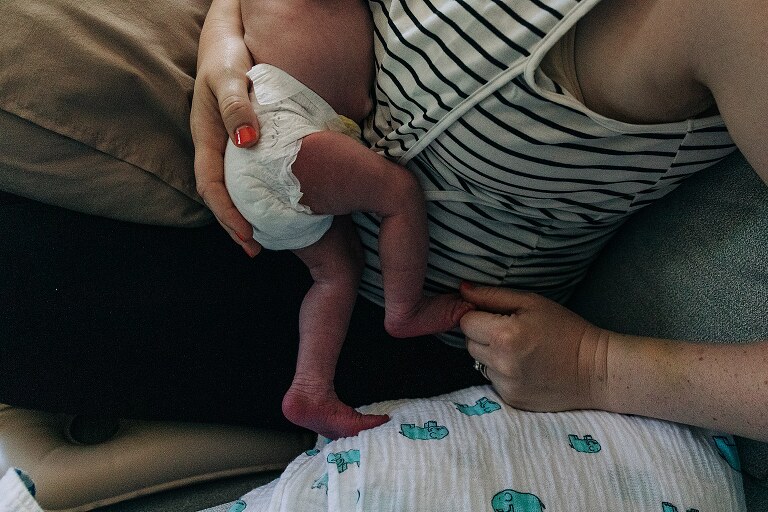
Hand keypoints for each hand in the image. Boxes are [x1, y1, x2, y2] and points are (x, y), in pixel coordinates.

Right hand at [190, 0, 260, 256]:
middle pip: (221, 195)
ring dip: (247, 213)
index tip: (247, 236)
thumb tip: (247, 142)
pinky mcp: (245, 139)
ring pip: (234, 187)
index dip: (227, 214)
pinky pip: (249, 173)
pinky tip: (275, 203)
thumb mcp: (228, 77)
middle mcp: (216, 146)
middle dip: (235, 225)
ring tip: (266, 236)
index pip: (211, 186)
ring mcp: (229, 144)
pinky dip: (259, 192)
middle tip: (256, 249)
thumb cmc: (226, 55)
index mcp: (205, 137)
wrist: (229, 37)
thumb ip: (236, 106)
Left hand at [459, 283, 607, 411]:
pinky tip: (526, 368)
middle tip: (511, 332)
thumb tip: (461, 289)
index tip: (496, 315)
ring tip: (521, 351)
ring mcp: (505, 385)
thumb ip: (492, 295)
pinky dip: (503, 373)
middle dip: (483, 335)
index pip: (465, 322)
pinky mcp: (511, 400)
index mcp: (504, 335)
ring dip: (492, 355)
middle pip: (469, 343)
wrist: (596, 370)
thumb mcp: (532, 302)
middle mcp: (501, 363)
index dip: (478, 316)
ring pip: (479, 363)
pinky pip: (493, 380)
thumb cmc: (566, 330)